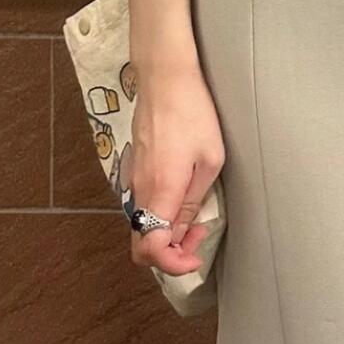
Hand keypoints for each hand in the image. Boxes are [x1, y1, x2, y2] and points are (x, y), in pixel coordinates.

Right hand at [125, 65, 225, 278]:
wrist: (164, 78)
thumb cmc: (192, 113)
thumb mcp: (210, 160)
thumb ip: (193, 201)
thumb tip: (182, 232)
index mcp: (161, 191)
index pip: (151, 250)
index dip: (174, 265)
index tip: (196, 256)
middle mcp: (140, 190)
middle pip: (140, 245)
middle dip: (170, 254)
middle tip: (198, 237)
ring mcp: (134, 179)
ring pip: (142, 225)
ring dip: (167, 233)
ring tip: (196, 217)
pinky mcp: (135, 168)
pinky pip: (143, 205)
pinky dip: (160, 214)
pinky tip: (183, 198)